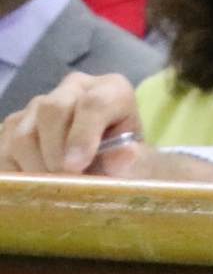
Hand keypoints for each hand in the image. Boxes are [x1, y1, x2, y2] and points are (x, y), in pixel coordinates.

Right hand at [0, 72, 163, 177]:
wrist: (106, 167)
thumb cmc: (124, 162)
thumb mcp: (138, 164)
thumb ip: (133, 160)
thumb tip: (123, 154)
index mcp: (111, 90)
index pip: (95, 103)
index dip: (83, 135)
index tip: (76, 166)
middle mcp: (74, 88)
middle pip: (52, 110)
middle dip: (56, 151)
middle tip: (64, 180)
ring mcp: (39, 104)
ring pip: (23, 132)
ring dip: (36, 166)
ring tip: (55, 184)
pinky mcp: (15, 124)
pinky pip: (3, 149)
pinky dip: (17, 171)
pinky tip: (37, 182)